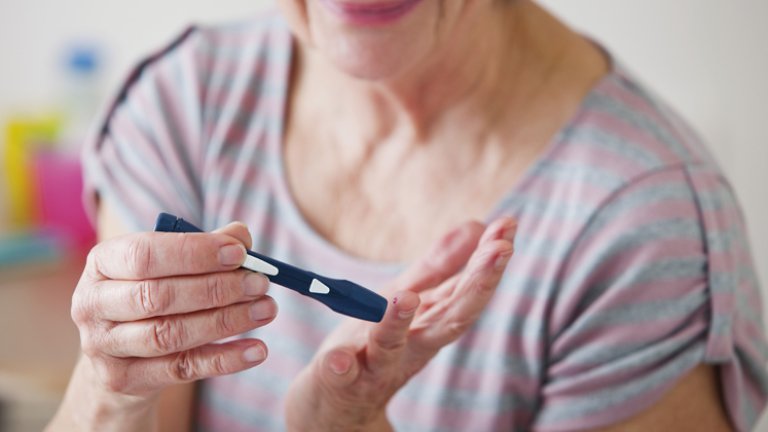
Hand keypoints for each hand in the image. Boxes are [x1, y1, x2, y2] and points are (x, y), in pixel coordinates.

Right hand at [68, 222, 276, 419]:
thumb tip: (242, 235)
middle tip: (260, 283)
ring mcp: (104, 346)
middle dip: (217, 288)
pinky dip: (224, 359)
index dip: (195, 253)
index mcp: (102, 261)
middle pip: (158, 296)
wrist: (119, 355)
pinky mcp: (124, 380)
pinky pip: (182, 369)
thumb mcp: (168, 265)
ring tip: (266, 310)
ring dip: (226, 321)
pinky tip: (257, 349)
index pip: (144, 254)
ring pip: (170, 334)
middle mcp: (93, 303)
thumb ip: (204, 247)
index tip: (240, 253)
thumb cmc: (152, 292)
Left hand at [284, 217, 516, 430]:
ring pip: (390, 347)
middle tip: (499, 250)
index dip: (488, 259)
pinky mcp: (340, 383)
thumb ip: (440, 266)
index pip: (466, 289)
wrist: (338, 404)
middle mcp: (412, 346)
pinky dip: (340, 368)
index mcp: (430, 322)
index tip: (508, 226)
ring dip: (397, 323)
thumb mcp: (409, 297)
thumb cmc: (376, 343)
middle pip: (449, 319)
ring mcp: (376, 365)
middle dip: (476, 285)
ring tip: (404, 298)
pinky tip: (338, 359)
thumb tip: (478, 225)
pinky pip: (340, 378)